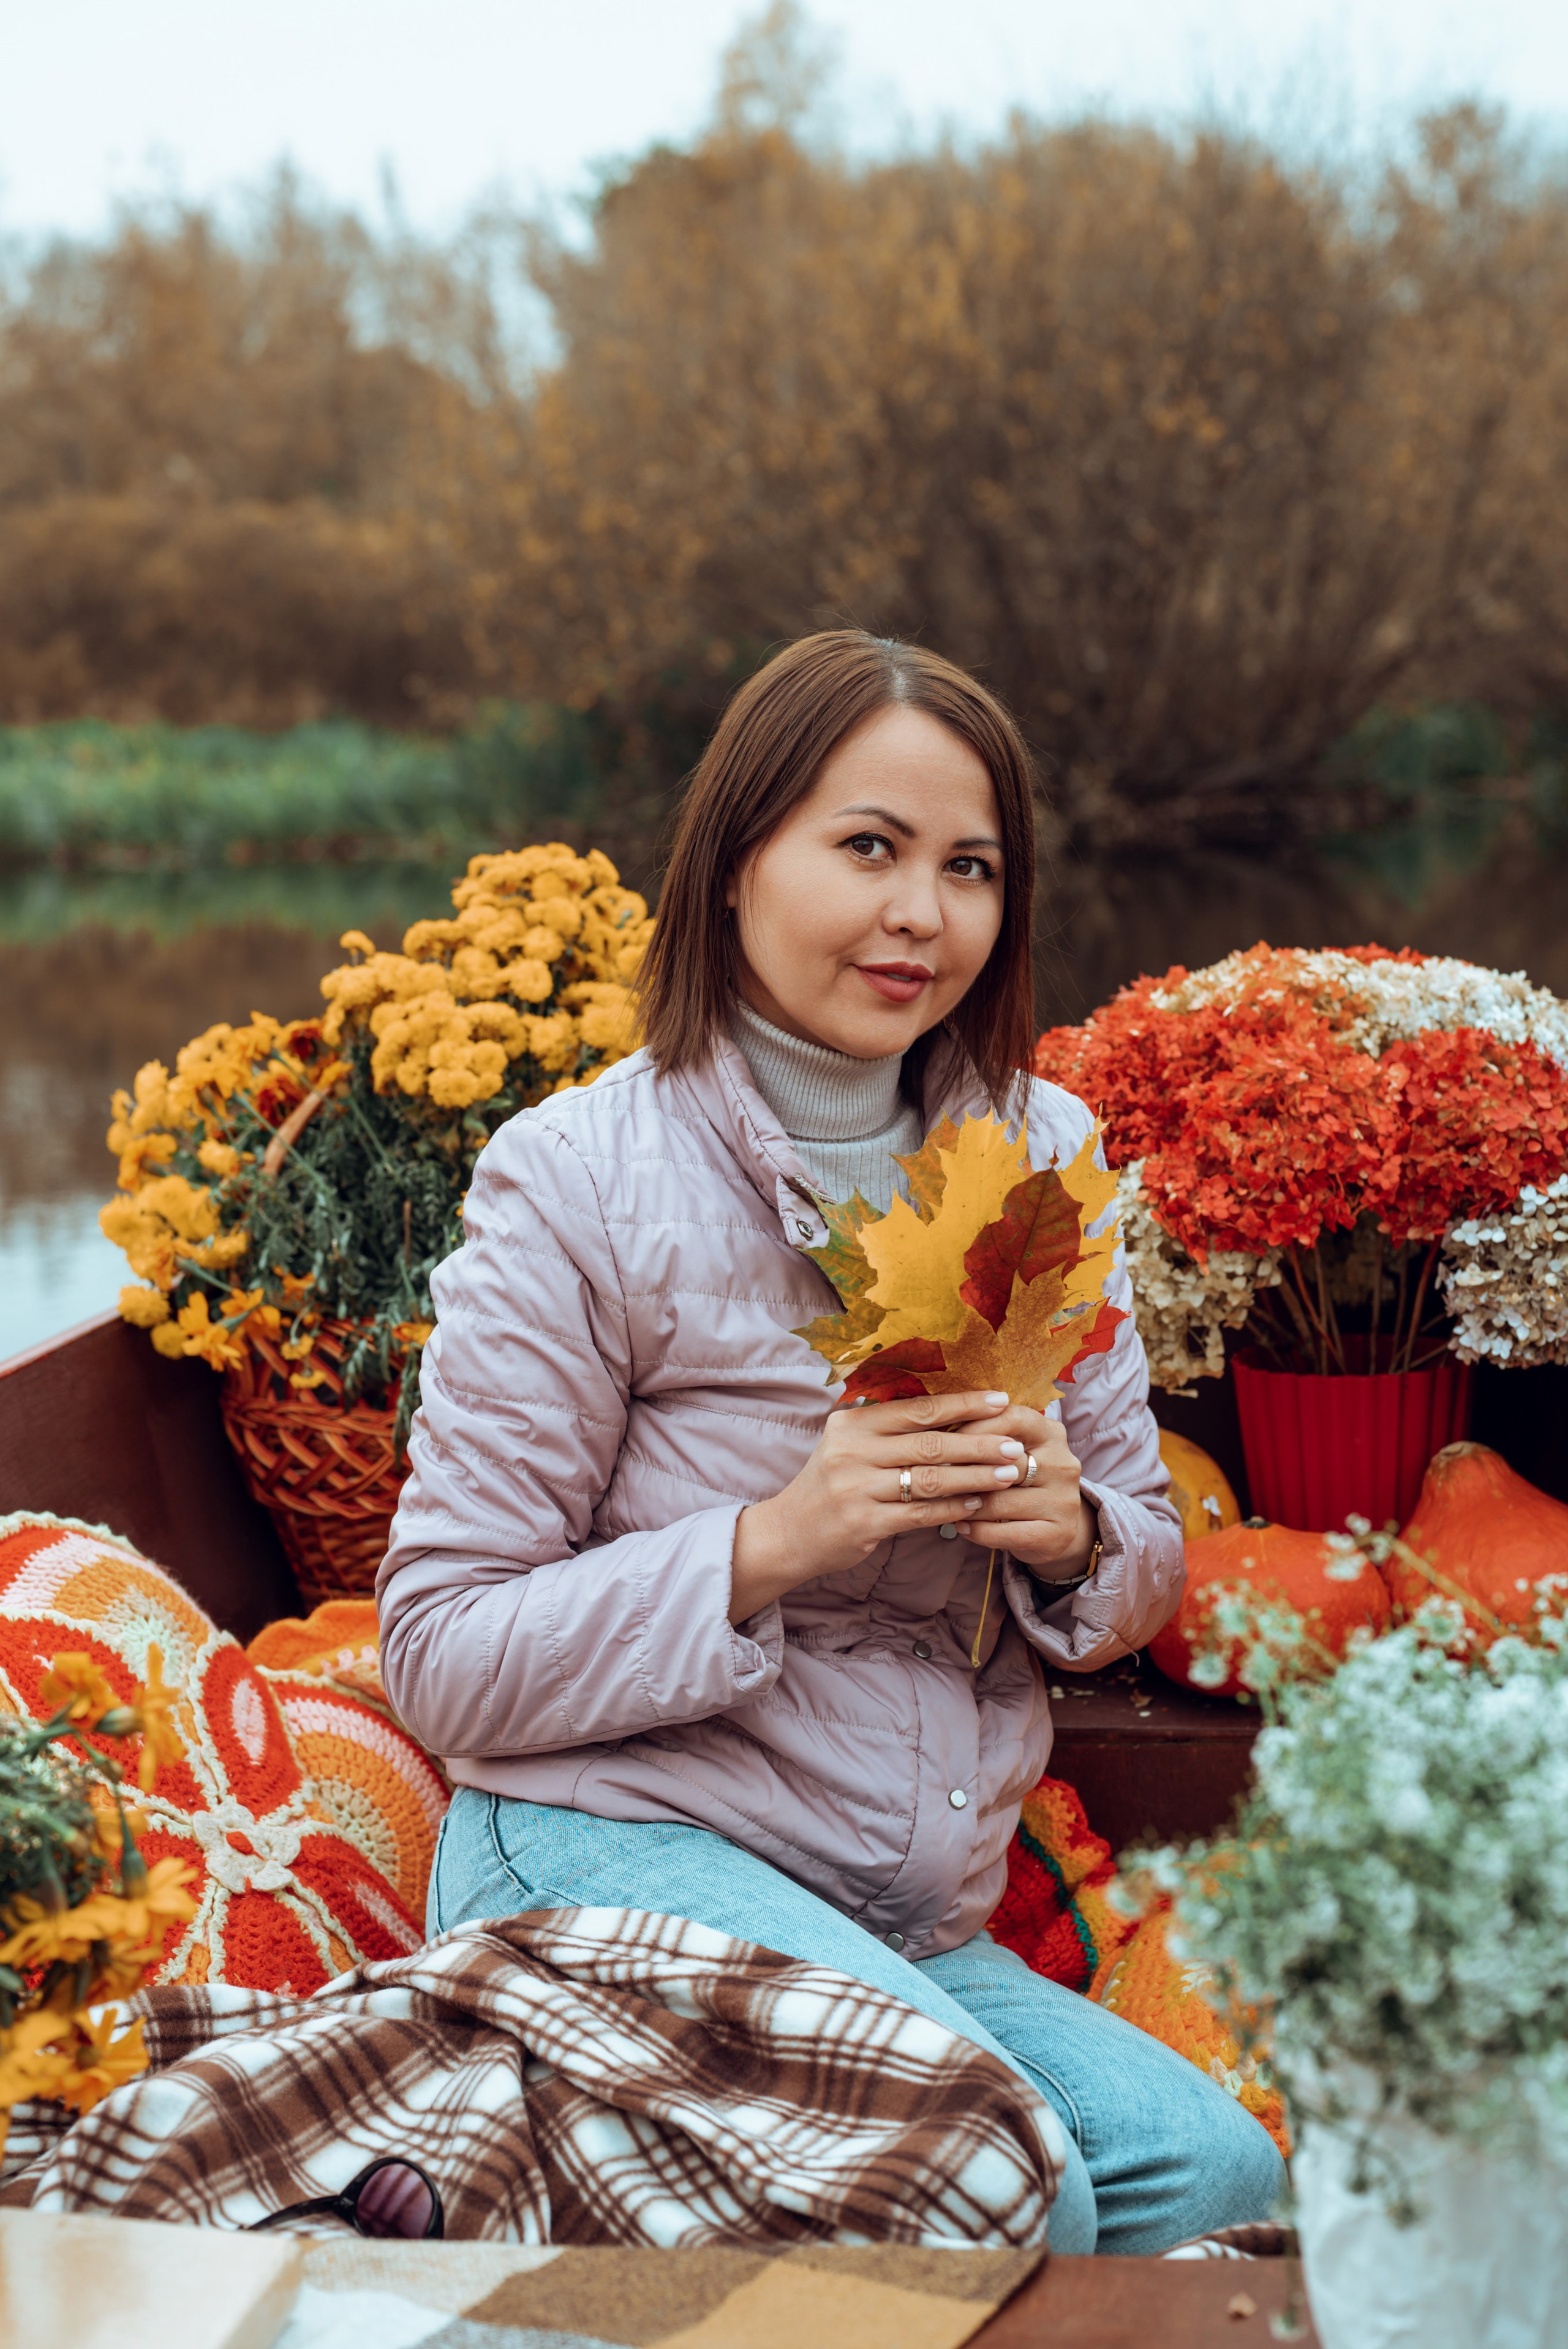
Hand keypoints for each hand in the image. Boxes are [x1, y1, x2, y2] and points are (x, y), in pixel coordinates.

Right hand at [729, 1389, 1046, 1624]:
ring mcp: (856, 1488)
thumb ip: (891, 1431)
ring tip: (1010, 1474)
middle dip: (980, 1443)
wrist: (787, 1533)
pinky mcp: (864, 1523)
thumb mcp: (849, 1446)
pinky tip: (979, 1504)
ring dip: (976, 1476)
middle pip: (931, 1443)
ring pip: (931, 1479)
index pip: (918, 1409)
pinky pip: (921, 1513)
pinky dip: (954, 1507)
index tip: (1001, 1400)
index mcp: (852, 1424)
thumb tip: (954, 1413)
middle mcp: (852, 1452)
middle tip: (1017, 1443)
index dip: (963, 1404)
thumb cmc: (830, 1485)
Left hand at [956, 1411, 1096, 1579]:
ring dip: (967, 1505)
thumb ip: (987, 1437)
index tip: (946, 1437)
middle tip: (935, 1475)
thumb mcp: (1011, 1453)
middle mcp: (1063, 1463)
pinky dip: (978, 1531)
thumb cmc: (1020, 1482)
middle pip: (1004, 1462)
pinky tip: (962, 1526)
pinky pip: (1007, 1533)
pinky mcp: (1059, 1533)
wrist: (1054, 1527)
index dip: (976, 1426)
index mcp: (1051, 1433)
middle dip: (965, 1470)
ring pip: (1001, 1501)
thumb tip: (940, 1427)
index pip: (1013, 1417)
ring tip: (944, 1504)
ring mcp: (1064, 1500)